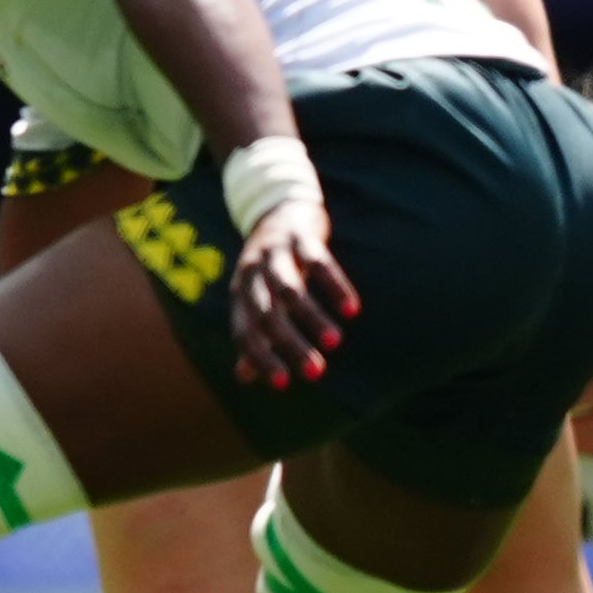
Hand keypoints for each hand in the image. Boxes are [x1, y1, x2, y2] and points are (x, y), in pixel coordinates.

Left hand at [229, 197, 358, 389]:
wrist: (278, 207)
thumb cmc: (270, 265)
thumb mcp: (256, 297)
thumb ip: (252, 334)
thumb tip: (243, 377)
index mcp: (240, 294)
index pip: (245, 333)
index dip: (261, 359)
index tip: (285, 384)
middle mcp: (252, 274)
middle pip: (267, 315)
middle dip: (290, 346)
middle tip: (316, 372)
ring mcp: (276, 253)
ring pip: (290, 291)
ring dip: (311, 318)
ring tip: (334, 342)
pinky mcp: (301, 237)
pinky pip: (319, 263)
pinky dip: (335, 287)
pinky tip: (352, 309)